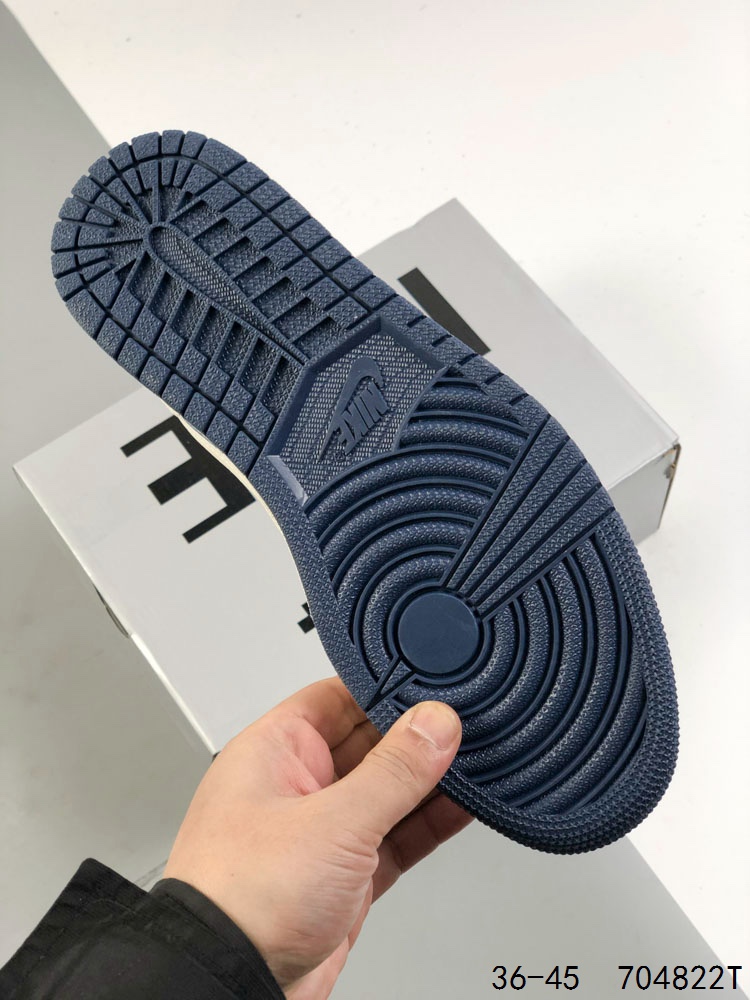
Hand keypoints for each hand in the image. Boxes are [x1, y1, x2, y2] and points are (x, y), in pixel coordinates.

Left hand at [163, 677, 468, 998]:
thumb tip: (434, 725)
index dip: (384, 688)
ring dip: (429, 781)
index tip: (432, 684)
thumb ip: (392, 772)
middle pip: (368, 743)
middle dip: (415, 736)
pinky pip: (394, 836)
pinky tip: (461, 807)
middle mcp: (296, 786)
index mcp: (274, 751)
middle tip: (465, 724)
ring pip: (386, 792)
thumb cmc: (240, 901)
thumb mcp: (332, 823)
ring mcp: (320, 833)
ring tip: (476, 760)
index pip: (337, 697)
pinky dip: (427, 823)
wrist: (227, 987)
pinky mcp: (343, 876)